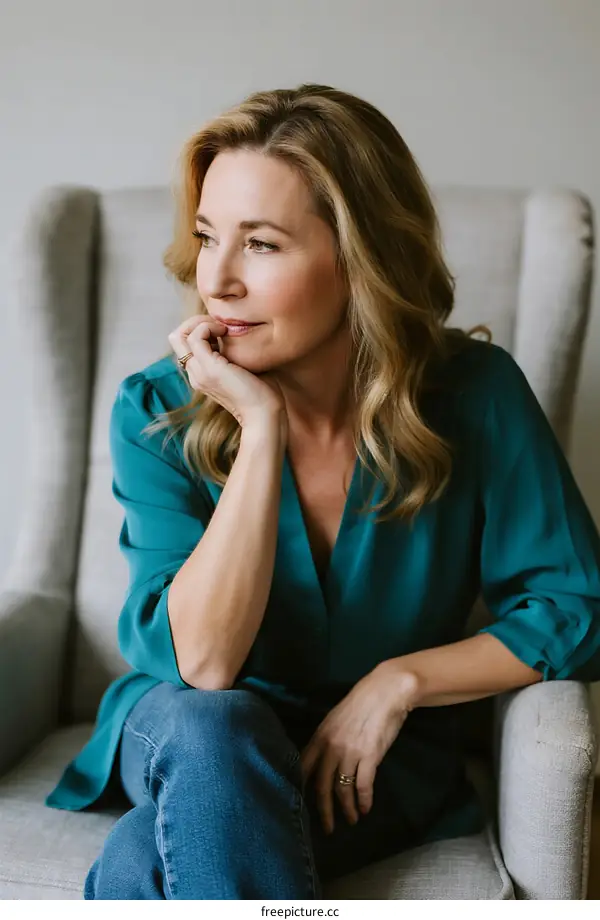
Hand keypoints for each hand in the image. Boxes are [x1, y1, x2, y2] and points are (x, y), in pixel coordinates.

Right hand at [168, 315, 286, 433]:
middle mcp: (195, 374)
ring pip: (179, 336)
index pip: (185, 344)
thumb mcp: (242, 367)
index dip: (199, 329)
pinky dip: (208, 326)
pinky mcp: (209, 368)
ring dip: (201, 323)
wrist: (264, 414)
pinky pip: (195, 337)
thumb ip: (232, 352)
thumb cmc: (262, 392)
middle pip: (176, 338)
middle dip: (195, 322)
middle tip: (219, 325)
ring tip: (222, 328)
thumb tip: (234, 332)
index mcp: (201, 375)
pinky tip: (225, 331)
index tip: (222, 329)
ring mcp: (199, 372)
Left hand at [299, 662, 420, 834]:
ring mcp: (349, 752)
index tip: (300, 805)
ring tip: (351, 820)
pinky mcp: (369, 757)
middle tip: (327, 828)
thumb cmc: (361, 703)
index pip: (303, 767)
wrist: (385, 692)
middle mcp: (331, 746)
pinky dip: (364, 800)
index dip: (300, 788)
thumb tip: (322, 758)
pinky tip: (366, 809)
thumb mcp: (335, 718)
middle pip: (321, 786)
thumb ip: (327, 739)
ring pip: (342, 789)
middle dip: (323, 811)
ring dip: (347, 808)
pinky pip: (363, 785)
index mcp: (320, 736)